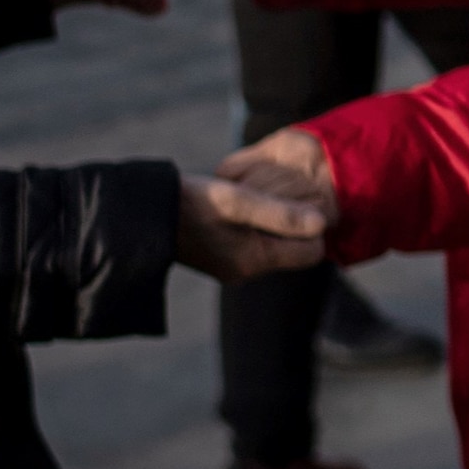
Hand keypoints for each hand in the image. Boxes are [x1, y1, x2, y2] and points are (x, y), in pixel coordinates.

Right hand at [174, 145, 333, 282]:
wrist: (145, 213)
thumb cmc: (192, 202)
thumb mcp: (239, 202)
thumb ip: (282, 213)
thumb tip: (323, 223)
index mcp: (254, 261)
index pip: (311, 253)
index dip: (312, 226)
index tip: (296, 202)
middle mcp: (246, 271)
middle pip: (293, 249)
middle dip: (292, 224)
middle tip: (273, 197)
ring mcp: (232, 267)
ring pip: (274, 245)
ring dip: (272, 222)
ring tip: (253, 200)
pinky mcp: (221, 258)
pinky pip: (255, 243)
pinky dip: (255, 225)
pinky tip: (239, 207)